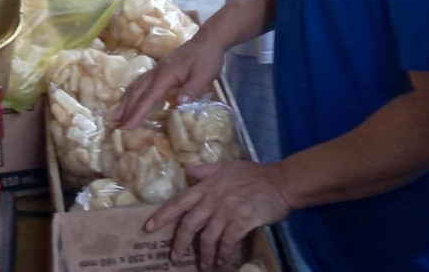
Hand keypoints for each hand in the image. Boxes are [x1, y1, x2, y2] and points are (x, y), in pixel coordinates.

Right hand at [115, 36, 225, 128]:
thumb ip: (192, 89)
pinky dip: (133, 91)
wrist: (208, 40)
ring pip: (137, 85)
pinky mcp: (160, 69)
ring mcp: (157, 69)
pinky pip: (142, 81)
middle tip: (116, 121)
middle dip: (126, 107)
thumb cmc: (207, 58)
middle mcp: (157, 72)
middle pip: (138, 91)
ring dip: (126, 99)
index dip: (138, 112)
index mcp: (166, 75)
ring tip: (117, 112)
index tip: (129, 125)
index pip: (149, 96)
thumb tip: (179, 105)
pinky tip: (131, 96)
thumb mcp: (205, 75)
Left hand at [144, 161, 292, 268]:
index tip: (148, 227)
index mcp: (206, 186)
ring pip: (208, 237)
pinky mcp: (242, 221)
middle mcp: (212, 199)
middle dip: (180, 243)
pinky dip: (223, 253)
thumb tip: (188, 171)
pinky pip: (227, 241)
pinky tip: (223, 261)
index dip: (162, 216)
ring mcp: (227, 211)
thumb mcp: (226, 166)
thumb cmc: (254, 174)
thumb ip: (206, 171)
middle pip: (189, 224)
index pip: (178, 202)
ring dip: (205, 254)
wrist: (280, 182)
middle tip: (175, 257)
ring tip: (205, 265)